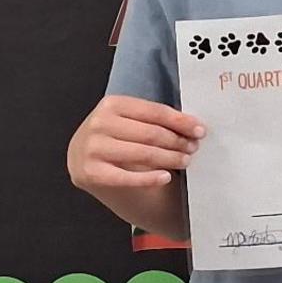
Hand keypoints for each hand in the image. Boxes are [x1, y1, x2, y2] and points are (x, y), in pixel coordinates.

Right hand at [68, 95, 205, 189]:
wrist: (81, 160)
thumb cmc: (112, 137)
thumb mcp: (127, 120)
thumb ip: (151, 119)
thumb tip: (191, 126)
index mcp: (111, 104)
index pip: (155, 112)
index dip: (181, 121)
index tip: (200, 130)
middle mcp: (99, 124)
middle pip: (151, 133)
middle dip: (178, 141)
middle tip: (194, 148)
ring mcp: (93, 149)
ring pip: (143, 154)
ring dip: (170, 158)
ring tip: (185, 161)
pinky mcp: (91, 173)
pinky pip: (128, 178)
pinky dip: (150, 178)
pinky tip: (166, 177)